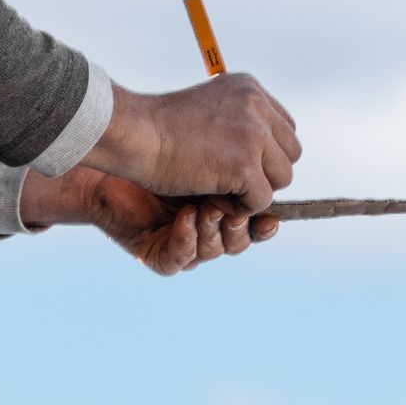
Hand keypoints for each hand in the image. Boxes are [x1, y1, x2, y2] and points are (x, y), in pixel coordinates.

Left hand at [18, 161, 279, 274]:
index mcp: (226, 208)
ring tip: (204, 205)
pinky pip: (178, 261)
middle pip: (240, 242)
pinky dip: (185, 240)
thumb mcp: (219, 146)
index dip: (262, 214)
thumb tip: (288, 156)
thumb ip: (250, 154)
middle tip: (231, 199)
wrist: (117, 150)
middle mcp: (207, 232)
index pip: (257, 221)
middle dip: (239, 220)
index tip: (264, 199)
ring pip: (213, 251)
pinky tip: (185, 218)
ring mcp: (183, 245)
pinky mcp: (156, 256)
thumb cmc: (166, 144)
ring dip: (213, 228)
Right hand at [87, 70, 300, 212]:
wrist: (134, 134)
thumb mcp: (207, 108)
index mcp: (250, 89)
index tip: (239, 163)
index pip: (284, 128)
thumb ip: (237, 120)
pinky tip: (210, 196)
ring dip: (253, 191)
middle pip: (290, 153)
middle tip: (230, 180)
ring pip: (281, 179)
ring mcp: (254, 136)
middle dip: (265, 173)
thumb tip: (263, 148)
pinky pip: (261, 201)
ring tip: (218, 188)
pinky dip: (238, 208)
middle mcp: (258, 107)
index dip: (266, 153)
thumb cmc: (159, 126)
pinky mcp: (245, 166)